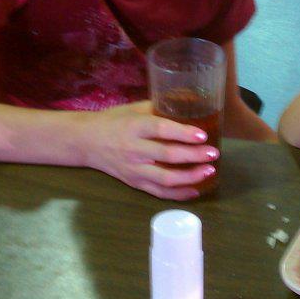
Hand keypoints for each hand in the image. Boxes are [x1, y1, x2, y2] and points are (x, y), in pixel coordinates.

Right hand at [81, 101, 218, 199]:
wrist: (86, 141)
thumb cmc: (113, 120)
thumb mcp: (133, 109)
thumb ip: (158, 108)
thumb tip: (189, 104)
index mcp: (134, 126)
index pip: (160, 130)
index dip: (182, 133)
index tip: (202, 134)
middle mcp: (133, 149)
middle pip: (167, 155)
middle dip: (193, 156)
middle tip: (213, 153)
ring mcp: (134, 169)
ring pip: (165, 179)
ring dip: (190, 177)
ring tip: (209, 172)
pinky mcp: (134, 183)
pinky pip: (158, 192)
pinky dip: (178, 194)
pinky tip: (195, 190)